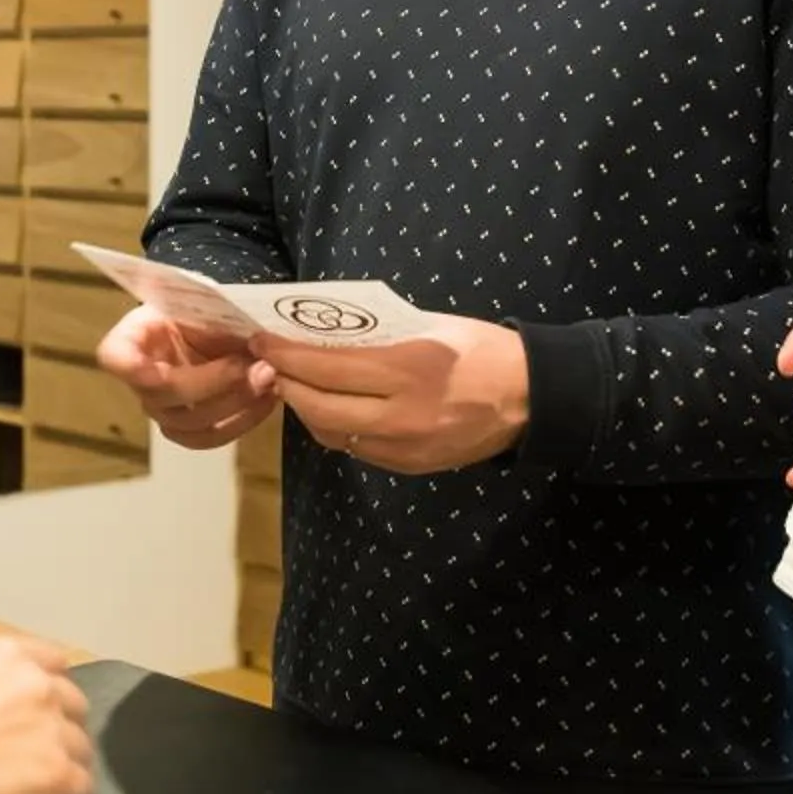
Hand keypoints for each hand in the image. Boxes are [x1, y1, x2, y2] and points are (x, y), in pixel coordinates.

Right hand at [0, 636, 97, 793]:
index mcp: (6, 654)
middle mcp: (38, 683)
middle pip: (74, 705)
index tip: (31, 716)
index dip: (47, 693)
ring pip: (81, 748)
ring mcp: (52, 727)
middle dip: (57, 729)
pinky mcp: (58, 772)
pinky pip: (83, 788)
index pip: (53, 664)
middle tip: (30, 756)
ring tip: (35, 789)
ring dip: (62, 765)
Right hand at [98, 304, 279, 449]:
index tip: (161, 370)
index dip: (133, 367)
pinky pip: (211, 438)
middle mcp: (139, 383)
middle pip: (167, 394)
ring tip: (269, 379)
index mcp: (128, 341)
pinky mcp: (187, 431)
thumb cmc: (195, 309)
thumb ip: (205, 310)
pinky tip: (268, 399)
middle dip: (217, 382)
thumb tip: (246, 332)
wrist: (207, 326)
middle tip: (258, 364)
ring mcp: (162, 411)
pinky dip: (244, 421)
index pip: (116, 359)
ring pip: (192, 423)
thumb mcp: (195, 298)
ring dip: (236, 403)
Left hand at [253, 315, 526, 475]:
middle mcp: (400, 415)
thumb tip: (323, 332)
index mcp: (407, 370)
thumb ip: (378, 335)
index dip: (285, 354)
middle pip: (317, 406)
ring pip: (331, 432)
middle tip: (268, 363)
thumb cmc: (482, 350)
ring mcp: (403, 447)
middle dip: (285, 384)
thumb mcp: (431, 327)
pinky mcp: (409, 466)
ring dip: (306, 408)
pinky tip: (331, 406)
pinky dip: (336, 426)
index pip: (325, 366)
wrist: (530, 400)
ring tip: (295, 383)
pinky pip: (356, 447)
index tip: (261, 340)